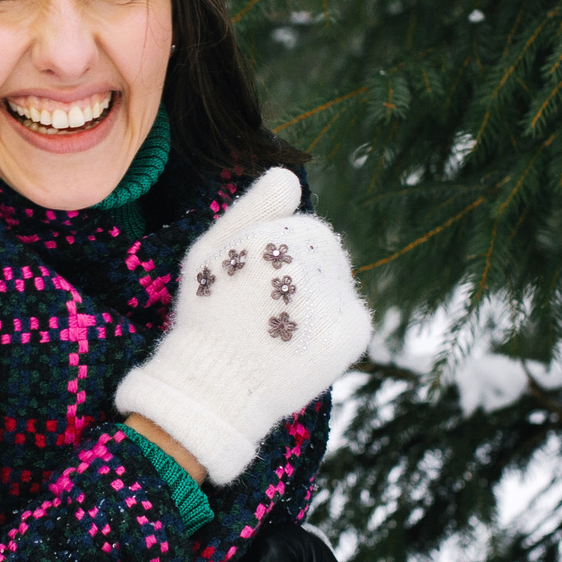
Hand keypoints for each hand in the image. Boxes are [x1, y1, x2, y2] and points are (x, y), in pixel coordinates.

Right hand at [117, 167, 374, 480]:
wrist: (214, 387)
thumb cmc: (207, 315)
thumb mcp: (211, 249)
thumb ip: (253, 208)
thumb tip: (289, 174)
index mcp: (287, 234)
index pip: (304, 234)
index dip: (276, 262)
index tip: (250, 289)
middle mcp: (320, 261)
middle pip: (326, 260)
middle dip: (301, 282)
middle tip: (263, 315)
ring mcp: (340, 298)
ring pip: (339, 289)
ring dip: (316, 307)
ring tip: (279, 333)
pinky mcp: (354, 334)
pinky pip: (354, 322)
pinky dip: (333, 333)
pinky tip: (300, 348)